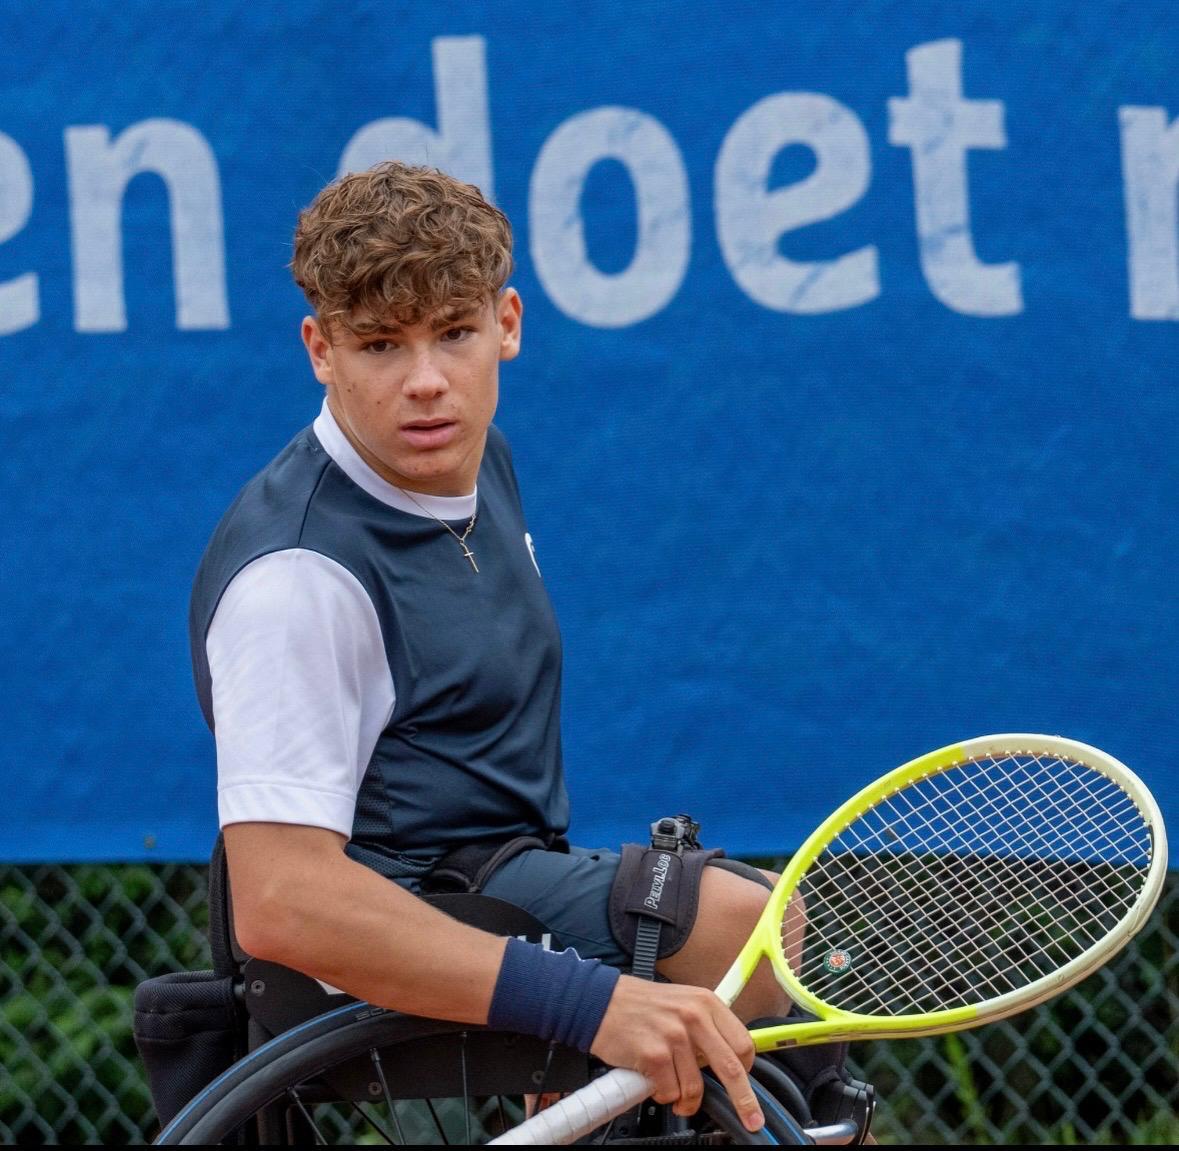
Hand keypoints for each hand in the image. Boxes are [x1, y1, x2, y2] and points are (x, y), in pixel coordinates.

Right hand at [589, 975, 763, 1131]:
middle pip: (731, 1069)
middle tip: (751, 1119)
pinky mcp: (654, 1055)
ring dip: (685, 1099)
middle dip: (744, 1101)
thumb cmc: (640, 1005)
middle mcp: (693, 1016)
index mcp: (705, 1002)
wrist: (599, 1001)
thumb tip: (727, 1059)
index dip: (746, 1069)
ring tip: (673, 1091)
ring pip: (695, 1088)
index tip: (746, 1083)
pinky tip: (653, 1080)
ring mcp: (674, 1036)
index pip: (741, 1042)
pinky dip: (663, 1094)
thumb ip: (705, 1026)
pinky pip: (670, 1092)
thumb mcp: (682, 1001)